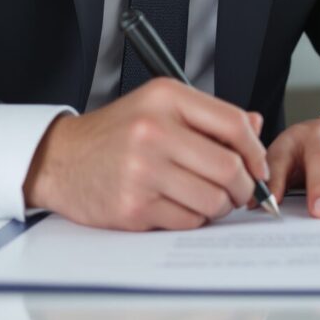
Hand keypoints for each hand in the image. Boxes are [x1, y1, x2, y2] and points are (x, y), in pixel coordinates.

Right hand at [21, 78, 268, 230]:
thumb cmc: (115, 133)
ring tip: (210, 199)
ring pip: (213, 200)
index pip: (234, 124)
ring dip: (221, 206)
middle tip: (243, 191)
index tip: (259, 165)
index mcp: (166, 98)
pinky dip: (194, 219)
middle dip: (245, 186)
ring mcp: (142, 171)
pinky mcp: (134, 207)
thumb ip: (209, 116)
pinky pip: (188, 221)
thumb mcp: (159, 106)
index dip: (256, 150)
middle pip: (229, 168)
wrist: (60, 159)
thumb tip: (257, 127)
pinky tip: (180, 206)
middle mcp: (154, 131)